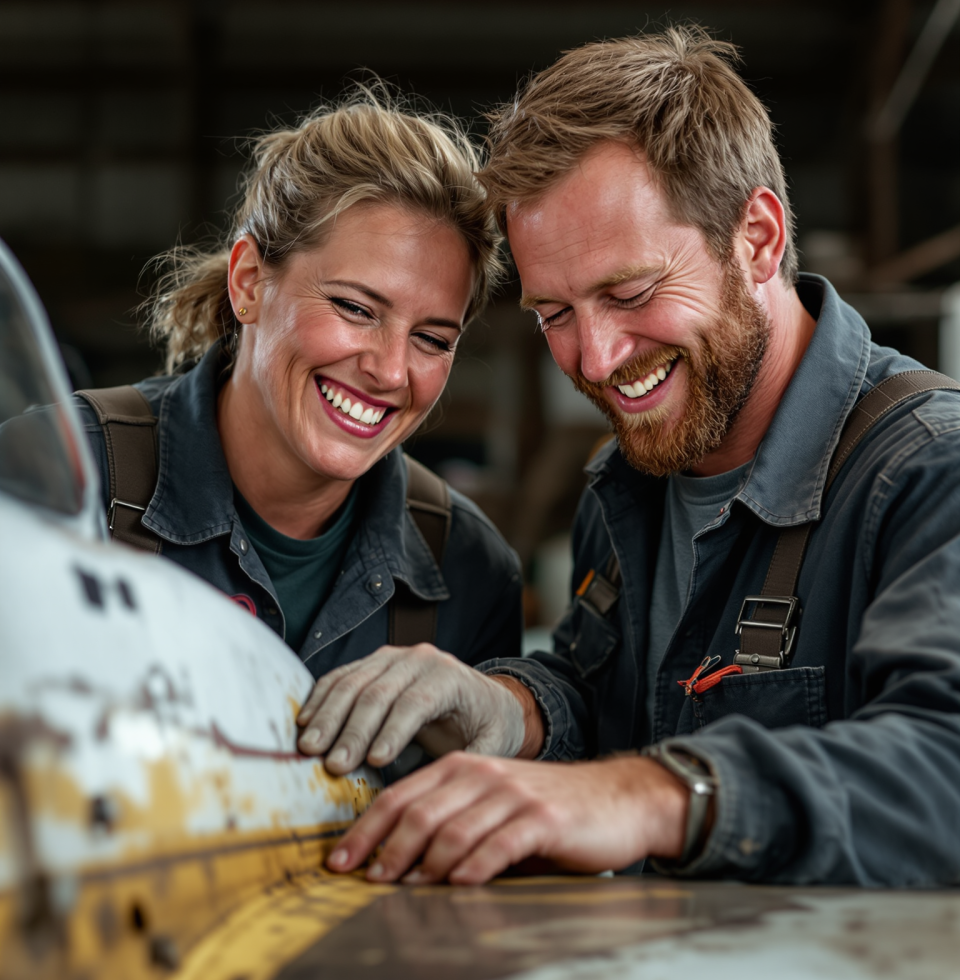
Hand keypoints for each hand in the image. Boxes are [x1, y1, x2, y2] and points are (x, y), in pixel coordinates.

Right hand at [296, 644, 536, 773]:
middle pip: (378, 692)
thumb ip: (473, 763)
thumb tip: (442, 793)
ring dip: (328, 717)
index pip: (415, 702)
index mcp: (449, 677)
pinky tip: (304, 724)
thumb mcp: (495, 745)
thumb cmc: (489, 725)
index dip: (392, 731)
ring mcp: (392, 657)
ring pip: (353, 682)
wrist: (487, 698)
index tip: (373, 762)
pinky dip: (320, 699)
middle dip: (352, 732)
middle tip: (333, 766)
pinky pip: (340, 677)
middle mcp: (418, 659)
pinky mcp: (372, 663)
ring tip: (310, 749)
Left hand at [326, 752, 689, 883]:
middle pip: (419, 812)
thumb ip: (452, 822)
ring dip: (424, 865)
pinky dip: (474, 868)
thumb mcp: (493, 806)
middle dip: (385, 850)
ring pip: (454, 829)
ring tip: (405, 890)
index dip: (366, 830)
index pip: (400, 796)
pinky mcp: (543, 819)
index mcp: (463, 767)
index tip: (339, 861)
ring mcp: (513, 794)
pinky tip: (459, 887)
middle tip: (367, 881)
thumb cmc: (547, 810)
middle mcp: (483, 774)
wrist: (618, 799)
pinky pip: (500, 844)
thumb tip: (398, 863)